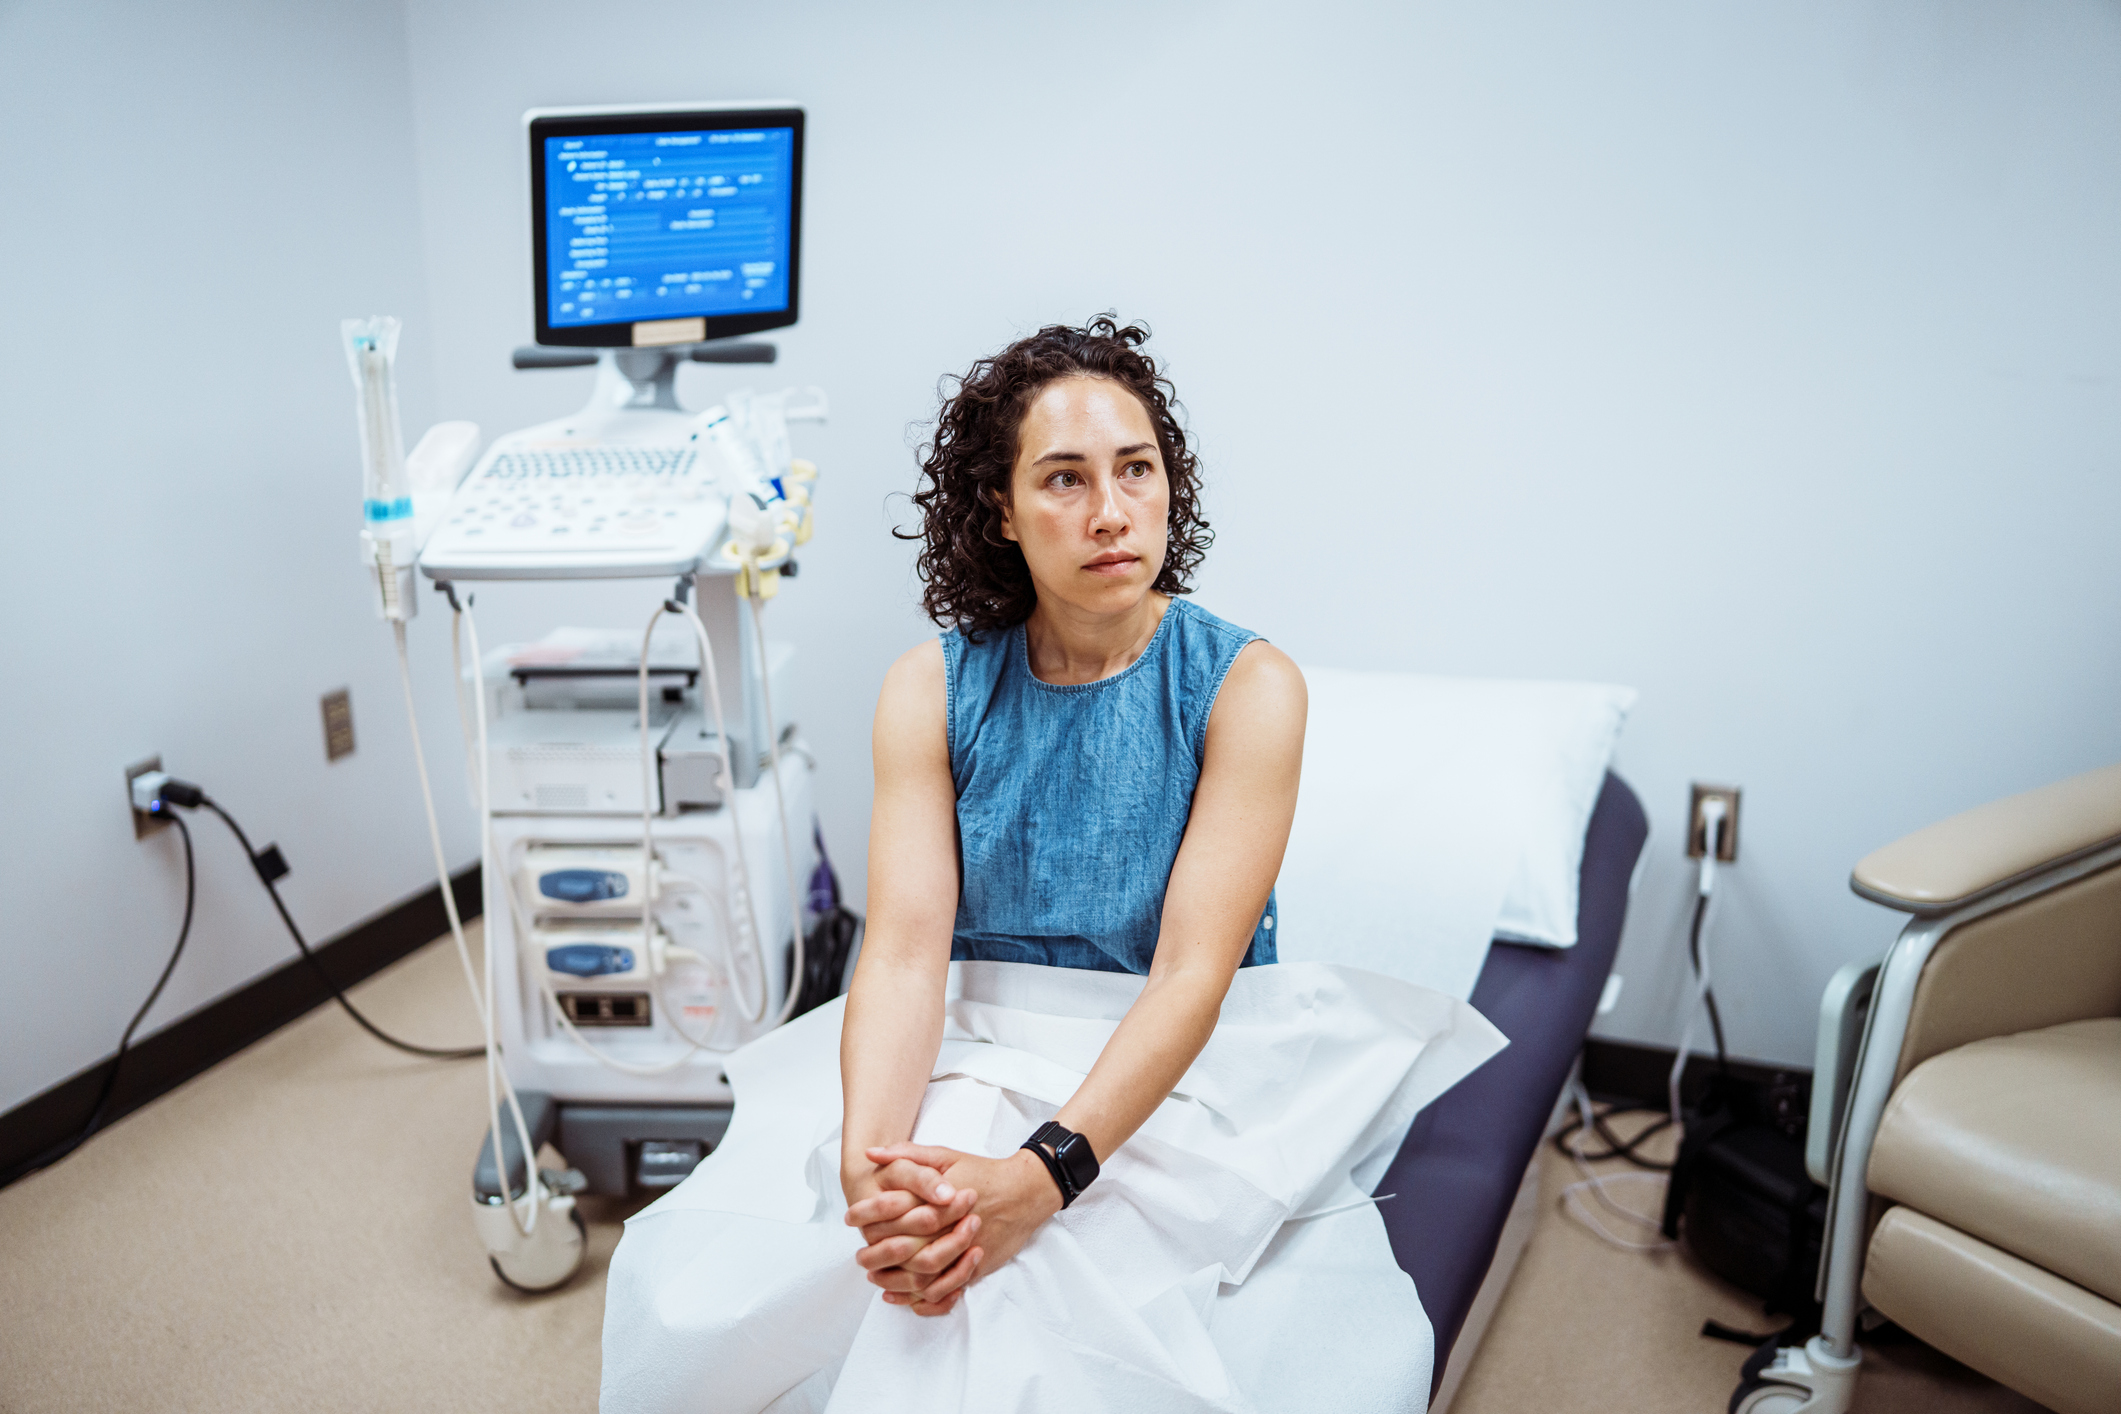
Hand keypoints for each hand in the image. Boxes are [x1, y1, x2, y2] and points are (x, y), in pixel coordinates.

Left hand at [858, 1144, 1063, 1315]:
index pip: (893, 1210)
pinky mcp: (976, 1266)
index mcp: (937, 1197)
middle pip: (904, 1247)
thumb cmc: (982, 1171)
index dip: (867, 1215)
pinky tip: (902, 1297)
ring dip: (894, 1280)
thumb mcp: (945, 1155)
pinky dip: (921, 1298)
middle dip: (876, 1254)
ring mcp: (964, 1249)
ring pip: (922, 1274)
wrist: (1025, 1191)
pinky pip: (945, 1289)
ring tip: (875, 1277)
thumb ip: (907, 1154)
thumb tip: (871, 1154)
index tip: (850, 1218)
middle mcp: (949, 1225)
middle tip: (859, 1256)